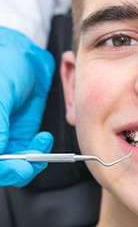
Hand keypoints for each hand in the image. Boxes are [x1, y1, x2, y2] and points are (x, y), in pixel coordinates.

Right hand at [0, 27, 54, 186]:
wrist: (26, 56)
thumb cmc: (7, 67)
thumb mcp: (2, 92)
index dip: (0, 166)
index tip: (10, 166)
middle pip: (0, 167)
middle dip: (13, 170)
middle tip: (28, 164)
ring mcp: (7, 137)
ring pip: (15, 164)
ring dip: (30, 162)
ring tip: (41, 144)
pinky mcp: (23, 134)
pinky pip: (31, 152)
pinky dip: (40, 151)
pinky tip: (44, 139)